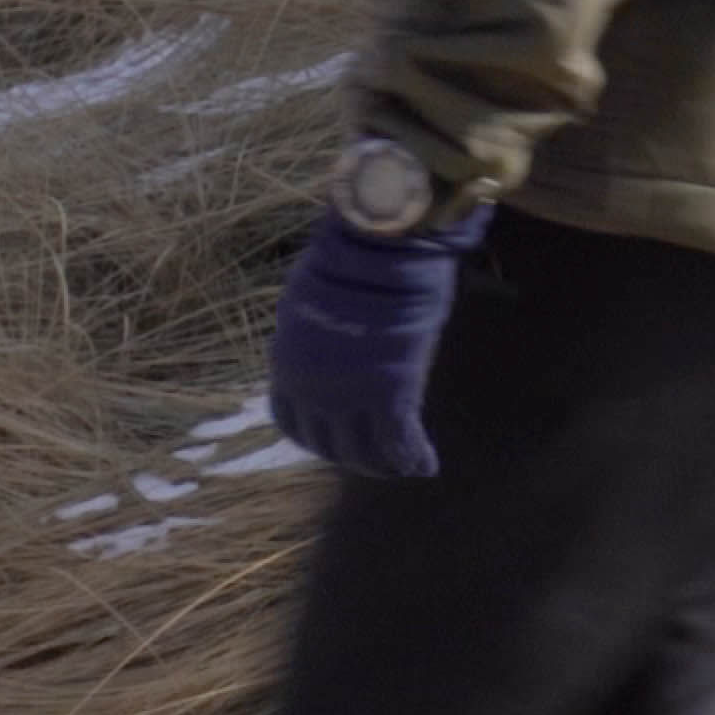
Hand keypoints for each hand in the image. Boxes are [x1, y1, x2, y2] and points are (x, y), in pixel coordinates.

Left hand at [267, 205, 485, 479]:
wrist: (378, 248)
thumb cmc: (349, 259)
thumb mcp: (310, 300)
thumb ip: (315, 334)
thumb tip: (329, 339)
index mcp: (287, 364)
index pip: (292, 422)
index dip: (315, 437)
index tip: (334, 439)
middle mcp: (312, 390)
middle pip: (327, 444)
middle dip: (350, 457)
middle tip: (374, 461)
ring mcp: (350, 395)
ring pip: (363, 452)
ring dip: (383, 465)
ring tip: (403, 467)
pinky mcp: (391, 394)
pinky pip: (400, 442)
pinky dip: (414, 458)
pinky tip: (427, 466)